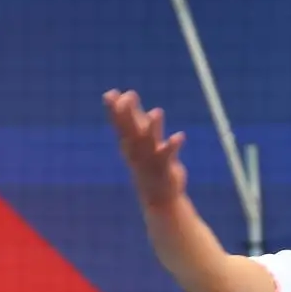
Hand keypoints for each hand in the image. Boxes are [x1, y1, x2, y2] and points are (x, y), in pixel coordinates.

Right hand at [105, 89, 187, 206]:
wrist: (157, 197)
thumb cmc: (146, 163)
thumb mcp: (136, 139)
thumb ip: (131, 118)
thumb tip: (121, 95)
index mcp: (128, 143)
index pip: (118, 124)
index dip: (114, 109)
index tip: (110, 93)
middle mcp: (136, 150)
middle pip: (131, 129)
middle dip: (129, 113)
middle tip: (129, 95)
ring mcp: (150, 159)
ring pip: (150, 140)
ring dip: (153, 127)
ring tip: (157, 111)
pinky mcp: (165, 167)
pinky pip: (169, 155)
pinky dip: (173, 145)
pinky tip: (179, 136)